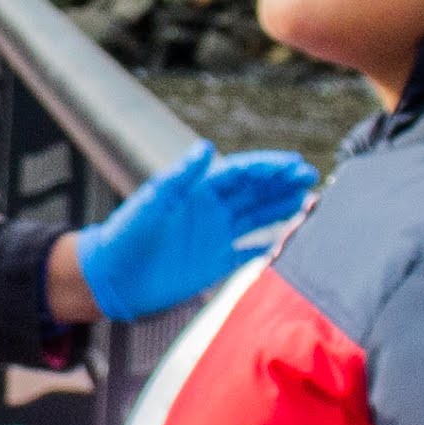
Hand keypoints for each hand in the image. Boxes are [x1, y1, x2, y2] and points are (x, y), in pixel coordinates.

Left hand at [65, 142, 318, 324]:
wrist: (112, 278)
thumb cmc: (126, 236)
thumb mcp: (152, 202)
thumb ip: (181, 176)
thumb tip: (205, 146)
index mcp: (197, 192)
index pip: (240, 173)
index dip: (268, 168)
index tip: (294, 165)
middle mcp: (210, 211)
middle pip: (254, 193)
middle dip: (282, 184)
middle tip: (311, 177)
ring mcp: (214, 237)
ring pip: (256, 219)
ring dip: (280, 209)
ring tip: (309, 200)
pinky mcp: (213, 264)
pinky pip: (247, 253)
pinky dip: (267, 248)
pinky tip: (286, 242)